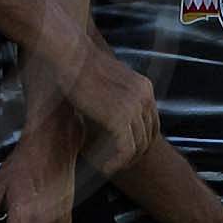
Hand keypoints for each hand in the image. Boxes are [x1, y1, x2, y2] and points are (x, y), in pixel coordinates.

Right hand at [56, 43, 160, 177]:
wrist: (70, 54)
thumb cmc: (78, 64)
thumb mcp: (106, 79)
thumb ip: (115, 95)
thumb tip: (107, 110)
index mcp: (144, 87)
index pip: (152, 122)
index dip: (141, 140)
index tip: (125, 150)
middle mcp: (145, 97)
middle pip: (149, 136)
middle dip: (135, 153)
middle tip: (117, 163)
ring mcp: (134, 108)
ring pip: (139, 145)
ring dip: (125, 160)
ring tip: (109, 166)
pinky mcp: (119, 118)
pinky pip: (125, 149)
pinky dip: (117, 162)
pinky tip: (105, 167)